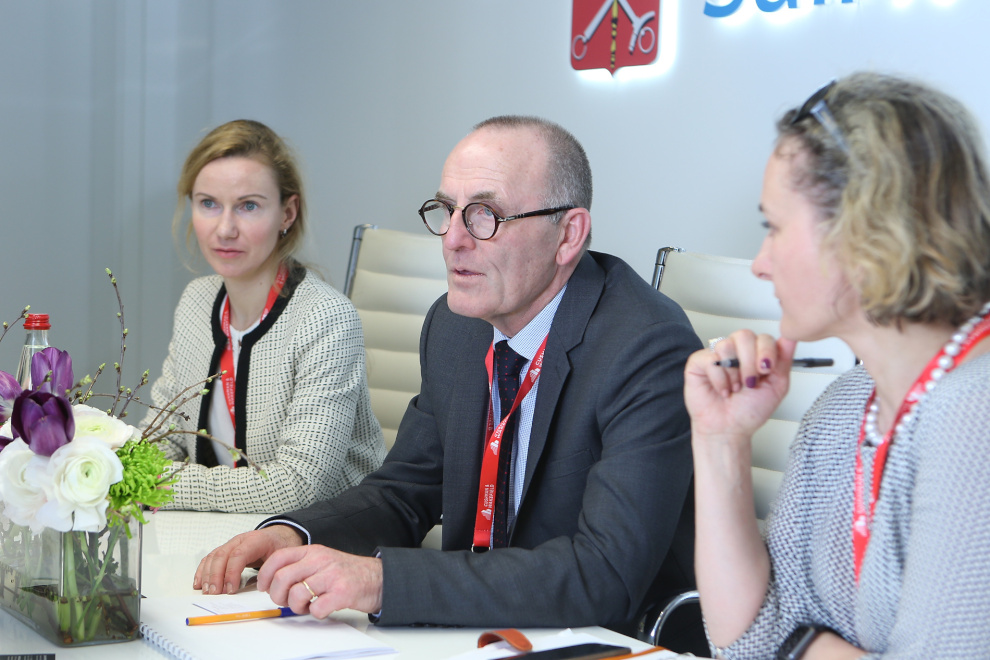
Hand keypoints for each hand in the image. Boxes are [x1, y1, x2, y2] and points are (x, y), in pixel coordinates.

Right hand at [193, 525, 303, 594]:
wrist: (278, 536)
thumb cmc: (280, 547)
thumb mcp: (283, 556)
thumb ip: (273, 569)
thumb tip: (264, 586)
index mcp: (256, 540)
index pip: (239, 554)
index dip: (232, 572)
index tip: (231, 589)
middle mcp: (240, 540)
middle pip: (222, 555)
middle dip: (216, 576)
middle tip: (215, 594)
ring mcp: (231, 544)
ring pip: (213, 557)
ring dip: (207, 575)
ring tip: (208, 592)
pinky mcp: (225, 550)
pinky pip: (210, 558)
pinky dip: (202, 571)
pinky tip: (199, 583)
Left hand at [258, 545, 383, 617]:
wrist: (379, 578)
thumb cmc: (349, 572)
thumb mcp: (323, 560)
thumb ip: (300, 566)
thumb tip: (273, 581)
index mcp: (313, 551)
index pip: (278, 558)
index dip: (265, 575)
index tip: (264, 586)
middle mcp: (321, 560)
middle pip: (282, 578)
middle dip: (278, 595)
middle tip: (286, 601)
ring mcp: (332, 575)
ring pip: (296, 594)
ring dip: (297, 607)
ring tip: (307, 605)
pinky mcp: (342, 592)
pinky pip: (316, 608)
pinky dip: (315, 613)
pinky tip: (323, 608)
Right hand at [684, 331, 796, 440]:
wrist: (728, 430)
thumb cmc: (749, 411)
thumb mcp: (776, 387)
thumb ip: (784, 361)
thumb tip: (791, 337)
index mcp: (755, 354)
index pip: (763, 337)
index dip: (766, 351)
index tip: (766, 370)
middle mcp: (736, 351)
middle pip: (744, 336)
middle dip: (750, 363)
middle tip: (749, 383)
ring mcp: (716, 355)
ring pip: (726, 345)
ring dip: (734, 373)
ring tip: (735, 388)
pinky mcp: (698, 363)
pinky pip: (710, 359)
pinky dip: (719, 379)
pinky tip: (722, 390)